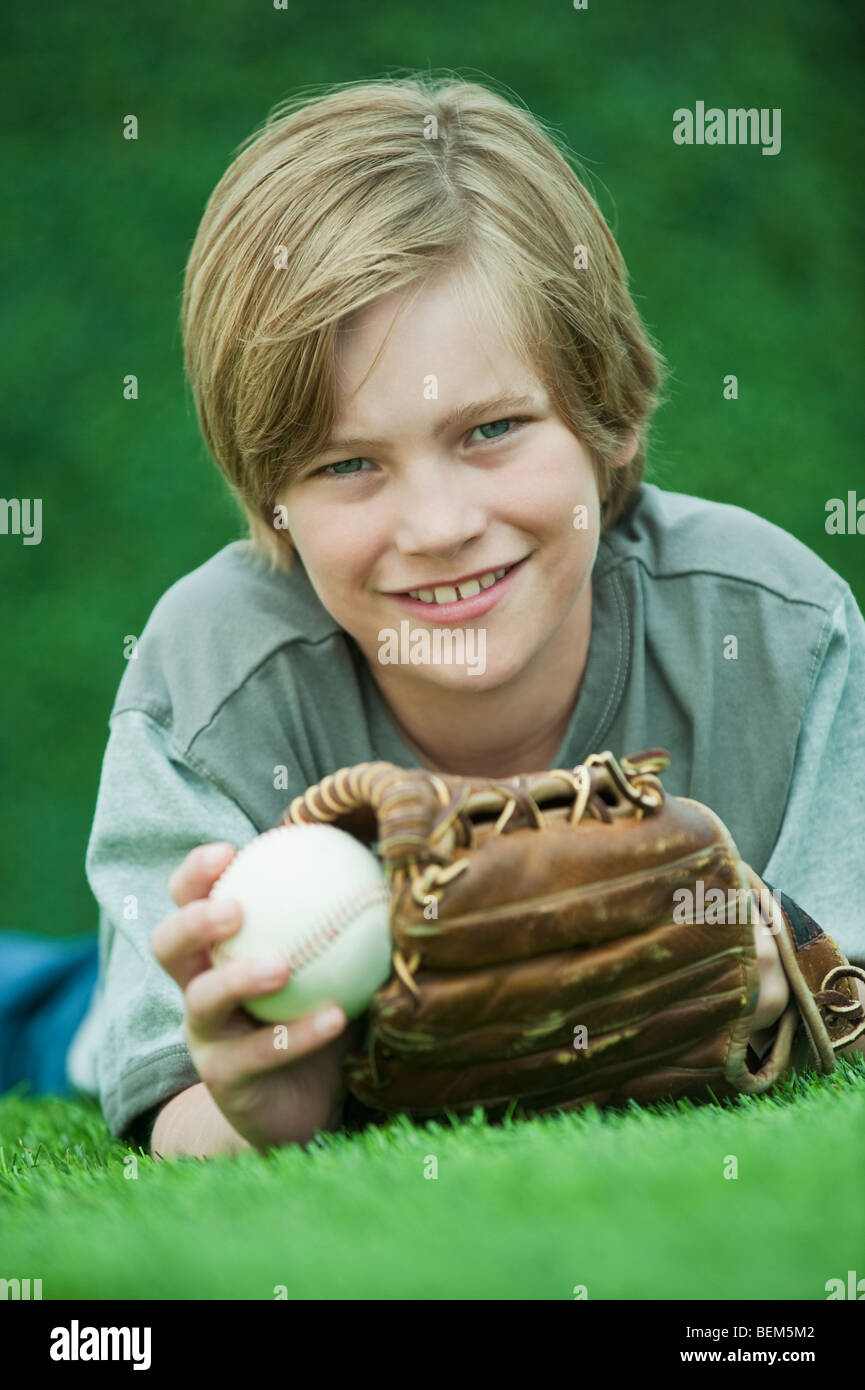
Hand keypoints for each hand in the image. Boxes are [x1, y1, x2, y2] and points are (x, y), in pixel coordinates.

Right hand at [151, 841, 363, 1151]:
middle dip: (193, 920)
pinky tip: (336, 1016)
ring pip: (203, 1001)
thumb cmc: (314, 1010)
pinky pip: (258, 1055)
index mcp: (214, 950)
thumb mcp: (327, 961)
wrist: (301, 1101)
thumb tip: (387, 857)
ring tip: (281, 966)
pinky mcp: (226, 1081)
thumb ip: (340, 915)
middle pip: (168, 945)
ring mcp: (206, 1037)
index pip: (186, 900)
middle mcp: (197, 988)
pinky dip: (298, 1034)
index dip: (194, 874)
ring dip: (238, 978)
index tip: (229, 851)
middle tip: (235, 909)